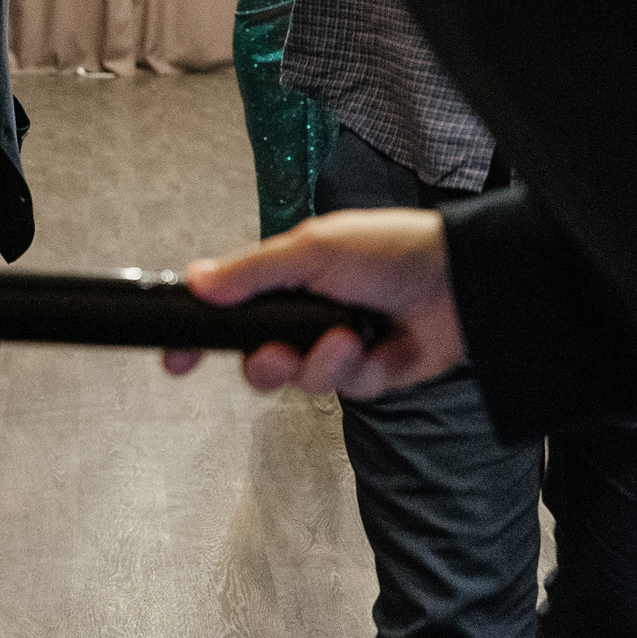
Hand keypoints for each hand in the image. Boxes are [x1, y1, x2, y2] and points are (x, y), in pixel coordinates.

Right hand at [161, 209, 463, 395]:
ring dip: (317, 364)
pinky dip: (354, 370)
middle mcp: (309, 317)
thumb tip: (195, 281)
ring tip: (343, 342)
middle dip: (265, 364)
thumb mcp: (312, 250)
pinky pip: (344, 389)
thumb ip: (251, 273)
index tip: (176, 360)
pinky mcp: (372, 375)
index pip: (231, 314)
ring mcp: (339, 348)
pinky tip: (372, 348)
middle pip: (260, 360)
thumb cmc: (390, 248)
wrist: (459, 280)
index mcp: (289, 281)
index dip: (201, 338)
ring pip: (300, 380)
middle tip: (274, 355)